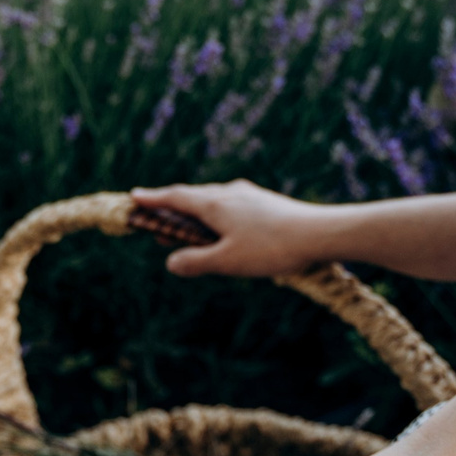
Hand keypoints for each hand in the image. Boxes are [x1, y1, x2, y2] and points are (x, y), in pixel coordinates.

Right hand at [130, 180, 333, 278]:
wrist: (320, 233)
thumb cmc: (271, 248)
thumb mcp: (227, 261)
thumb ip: (195, 261)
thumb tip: (171, 262)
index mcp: (214, 204)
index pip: (174, 198)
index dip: (153, 199)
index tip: (134, 196)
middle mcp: (229, 193)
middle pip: (193, 198)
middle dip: (173, 210)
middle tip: (158, 224)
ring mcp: (249, 195)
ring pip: (214, 202)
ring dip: (197, 215)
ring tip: (190, 232)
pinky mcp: (266, 203)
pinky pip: (232, 206)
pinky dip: (218, 217)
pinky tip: (228, 231)